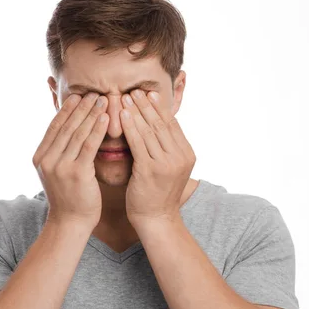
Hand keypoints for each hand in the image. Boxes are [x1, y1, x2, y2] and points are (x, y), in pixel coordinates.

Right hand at [32, 92, 108, 228]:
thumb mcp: (57, 171)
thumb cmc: (69, 197)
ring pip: (78, 133)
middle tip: (94, 92)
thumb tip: (67, 131)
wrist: (70, 222)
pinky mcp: (76, 172)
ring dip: (92, 114)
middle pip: (66, 126)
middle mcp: (47, 159)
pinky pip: (89, 146)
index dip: (66, 109)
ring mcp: (60, 165)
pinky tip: (106, 118)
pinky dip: (97, 130)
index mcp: (40, 156)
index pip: (54, 126)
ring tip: (103, 100)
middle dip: (81, 107)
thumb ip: (59, 152)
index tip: (78, 95)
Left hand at [119, 89, 195, 226]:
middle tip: (134, 90)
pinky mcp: (150, 170)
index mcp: (187, 154)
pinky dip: (130, 127)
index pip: (172, 124)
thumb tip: (156, 125)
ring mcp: (167, 164)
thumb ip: (166, 147)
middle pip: (161, 124)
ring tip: (125, 97)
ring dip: (136, 111)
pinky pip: (138, 143)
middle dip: (146, 105)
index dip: (159, 107)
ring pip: (149, 131)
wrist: (156, 219)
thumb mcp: (168, 167)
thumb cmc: (157, 193)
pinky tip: (122, 115)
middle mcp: (180, 157)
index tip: (148, 93)